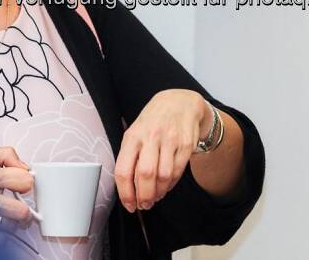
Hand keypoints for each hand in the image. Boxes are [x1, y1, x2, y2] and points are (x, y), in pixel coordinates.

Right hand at [0, 146, 34, 224]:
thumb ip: (6, 155)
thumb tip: (23, 167)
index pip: (25, 182)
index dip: (26, 181)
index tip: (22, 182)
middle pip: (22, 212)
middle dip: (24, 208)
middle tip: (19, 203)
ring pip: (10, 227)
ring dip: (10, 221)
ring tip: (2, 213)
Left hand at [114, 89, 208, 211]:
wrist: (179, 102)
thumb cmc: (153, 121)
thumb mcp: (135, 132)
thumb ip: (129, 157)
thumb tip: (126, 188)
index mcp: (132, 136)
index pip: (123, 170)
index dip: (125, 193)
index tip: (129, 204)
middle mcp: (150, 137)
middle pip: (145, 175)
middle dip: (144, 197)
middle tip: (144, 205)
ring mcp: (169, 140)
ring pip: (163, 176)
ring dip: (158, 193)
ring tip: (155, 196)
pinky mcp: (185, 144)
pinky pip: (177, 171)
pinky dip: (171, 184)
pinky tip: (166, 185)